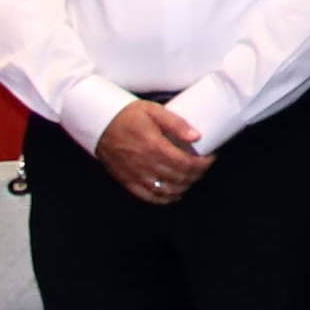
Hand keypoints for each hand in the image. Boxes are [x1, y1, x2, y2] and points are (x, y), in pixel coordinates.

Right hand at [94, 100, 209, 203]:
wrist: (99, 123)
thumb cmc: (127, 115)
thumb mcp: (153, 110)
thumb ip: (176, 123)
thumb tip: (197, 137)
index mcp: (154, 146)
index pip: (186, 163)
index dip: (203, 164)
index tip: (210, 158)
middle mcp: (146, 164)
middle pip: (179, 178)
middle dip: (196, 174)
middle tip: (202, 166)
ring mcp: (135, 175)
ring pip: (167, 190)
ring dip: (183, 187)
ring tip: (191, 178)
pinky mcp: (127, 181)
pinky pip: (148, 196)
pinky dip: (164, 199)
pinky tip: (174, 194)